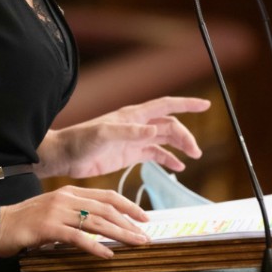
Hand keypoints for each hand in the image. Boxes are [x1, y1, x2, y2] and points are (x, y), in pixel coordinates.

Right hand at [0, 185, 149, 258]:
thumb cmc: (25, 221)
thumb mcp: (53, 210)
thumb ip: (75, 213)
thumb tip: (101, 224)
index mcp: (69, 192)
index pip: (106, 196)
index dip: (128, 205)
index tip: (143, 217)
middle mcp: (66, 198)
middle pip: (106, 209)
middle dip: (129, 223)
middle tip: (145, 236)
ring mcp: (57, 212)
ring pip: (97, 222)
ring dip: (120, 234)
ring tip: (135, 243)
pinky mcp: (48, 228)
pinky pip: (77, 237)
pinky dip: (95, 246)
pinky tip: (107, 255)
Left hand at [38, 96, 210, 178]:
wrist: (65, 156)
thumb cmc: (80, 141)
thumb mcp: (104, 134)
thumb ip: (129, 132)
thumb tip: (153, 130)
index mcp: (133, 115)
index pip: (166, 105)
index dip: (186, 105)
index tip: (206, 105)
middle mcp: (137, 125)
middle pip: (169, 125)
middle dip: (185, 135)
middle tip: (196, 151)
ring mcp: (134, 140)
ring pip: (165, 139)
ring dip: (180, 146)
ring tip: (193, 157)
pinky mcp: (130, 154)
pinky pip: (154, 154)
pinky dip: (168, 159)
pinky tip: (178, 166)